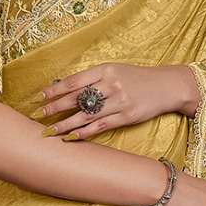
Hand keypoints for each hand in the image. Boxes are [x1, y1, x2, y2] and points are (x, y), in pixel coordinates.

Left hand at [38, 63, 199, 141]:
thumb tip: (64, 87)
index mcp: (106, 69)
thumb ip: (94, 78)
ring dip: (65, 123)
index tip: (40, 96)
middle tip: (37, 114)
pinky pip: (101, 125)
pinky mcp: (128, 115)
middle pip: (77, 97)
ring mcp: (120, 100)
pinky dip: (85, 132)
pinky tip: (72, 137)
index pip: (74, 80)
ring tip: (49, 130)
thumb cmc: (138, 78)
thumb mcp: (116, 71)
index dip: (55, 89)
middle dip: (55, 107)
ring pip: (86, 114)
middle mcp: (111, 84)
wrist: (168, 86)